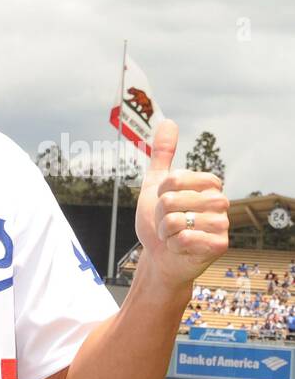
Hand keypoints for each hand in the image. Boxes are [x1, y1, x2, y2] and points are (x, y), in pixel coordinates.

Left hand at [134, 118, 229, 291]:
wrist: (160, 257)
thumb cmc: (159, 222)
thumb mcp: (156, 185)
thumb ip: (162, 155)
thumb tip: (168, 121)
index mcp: (208, 183)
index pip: (173, 179)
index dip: (159, 194)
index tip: (164, 203)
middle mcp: (220, 201)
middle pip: (170, 200)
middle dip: (159, 215)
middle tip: (168, 224)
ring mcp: (221, 223)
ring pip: (174, 220)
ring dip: (164, 232)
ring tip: (174, 235)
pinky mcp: (218, 245)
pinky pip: (182, 238)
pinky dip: (172, 245)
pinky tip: (180, 248)